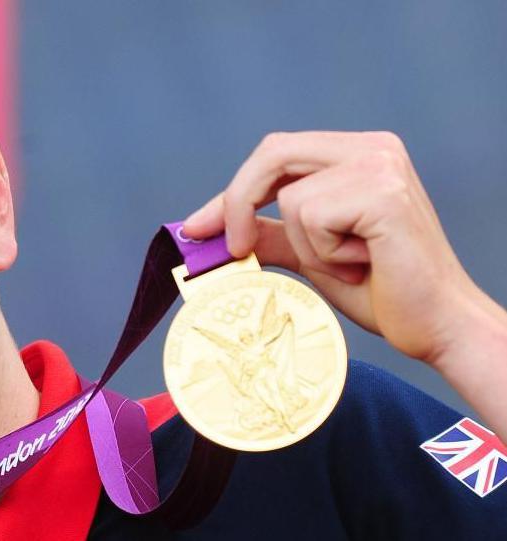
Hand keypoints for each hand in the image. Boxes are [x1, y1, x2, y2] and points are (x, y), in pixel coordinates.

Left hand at [180, 131, 482, 365]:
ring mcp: (381, 165)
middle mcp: (373, 148)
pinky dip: (327, 254)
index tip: (195, 227)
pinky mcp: (383, 193)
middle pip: (273, 153)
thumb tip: (209, 230)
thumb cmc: (381, 289)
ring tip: (352, 262)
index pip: (275, 156)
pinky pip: (313, 218)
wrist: (435, 325)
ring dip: (310, 246)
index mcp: (357, 153)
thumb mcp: (309, 255)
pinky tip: (366, 263)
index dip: (231, 193)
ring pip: (292, 198)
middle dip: (240, 202)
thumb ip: (268, 234)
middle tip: (236, 249)